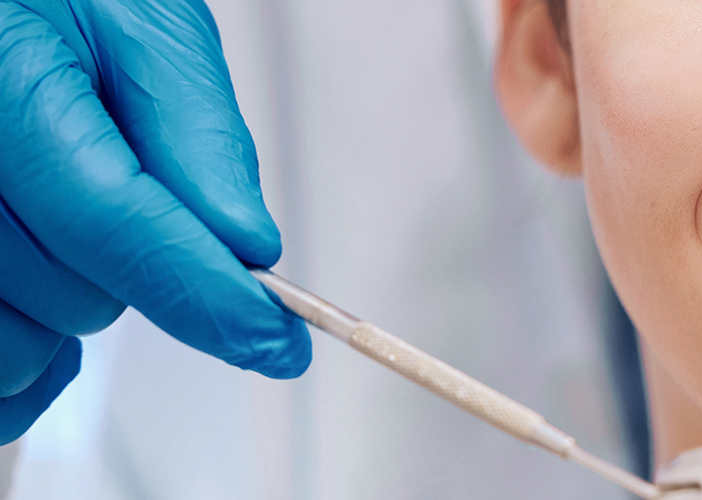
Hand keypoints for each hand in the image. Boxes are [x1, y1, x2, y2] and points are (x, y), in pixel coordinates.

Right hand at [0, 0, 308, 443]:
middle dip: (139, 271)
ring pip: (19, 347)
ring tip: (73, 233)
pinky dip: (27, 356)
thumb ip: (192, 129)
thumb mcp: (139, 23)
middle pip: (76, 294)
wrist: (5, 9)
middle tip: (129, 193)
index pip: (110, 221)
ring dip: (71, 318)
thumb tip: (244, 242)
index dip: (207, 292)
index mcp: (0, 83)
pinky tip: (45, 303)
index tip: (275, 338)